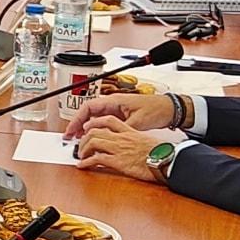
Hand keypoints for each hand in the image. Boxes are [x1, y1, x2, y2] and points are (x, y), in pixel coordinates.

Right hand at [63, 92, 177, 138]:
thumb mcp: (138, 122)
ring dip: (85, 127)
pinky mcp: (120, 115)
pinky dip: (94, 128)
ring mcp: (116, 109)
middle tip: (70, 137)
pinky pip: (101, 121)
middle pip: (87, 112)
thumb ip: (121, 129)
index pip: (88, 107)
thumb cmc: (156, 109)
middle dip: (77, 124)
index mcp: (114, 101)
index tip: (71, 130)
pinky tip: (93, 137)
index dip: (77, 119)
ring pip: (94, 117)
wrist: (170, 109)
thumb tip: (109, 137)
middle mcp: (112, 103)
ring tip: (78, 139)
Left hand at [77, 117, 164, 180]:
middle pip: (95, 131)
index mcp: (130, 132)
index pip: (109, 120)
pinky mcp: (118, 161)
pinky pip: (96, 159)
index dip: (95, 122)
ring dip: (83, 149)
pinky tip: (83, 165)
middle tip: (81, 145)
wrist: (169, 160)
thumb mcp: (148, 142)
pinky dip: (86, 162)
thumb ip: (137, 141)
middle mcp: (122, 138)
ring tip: (81, 156)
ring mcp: (119, 149)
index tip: (88, 127)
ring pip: (93, 142)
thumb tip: (134, 146)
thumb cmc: (163, 154)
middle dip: (84, 138)